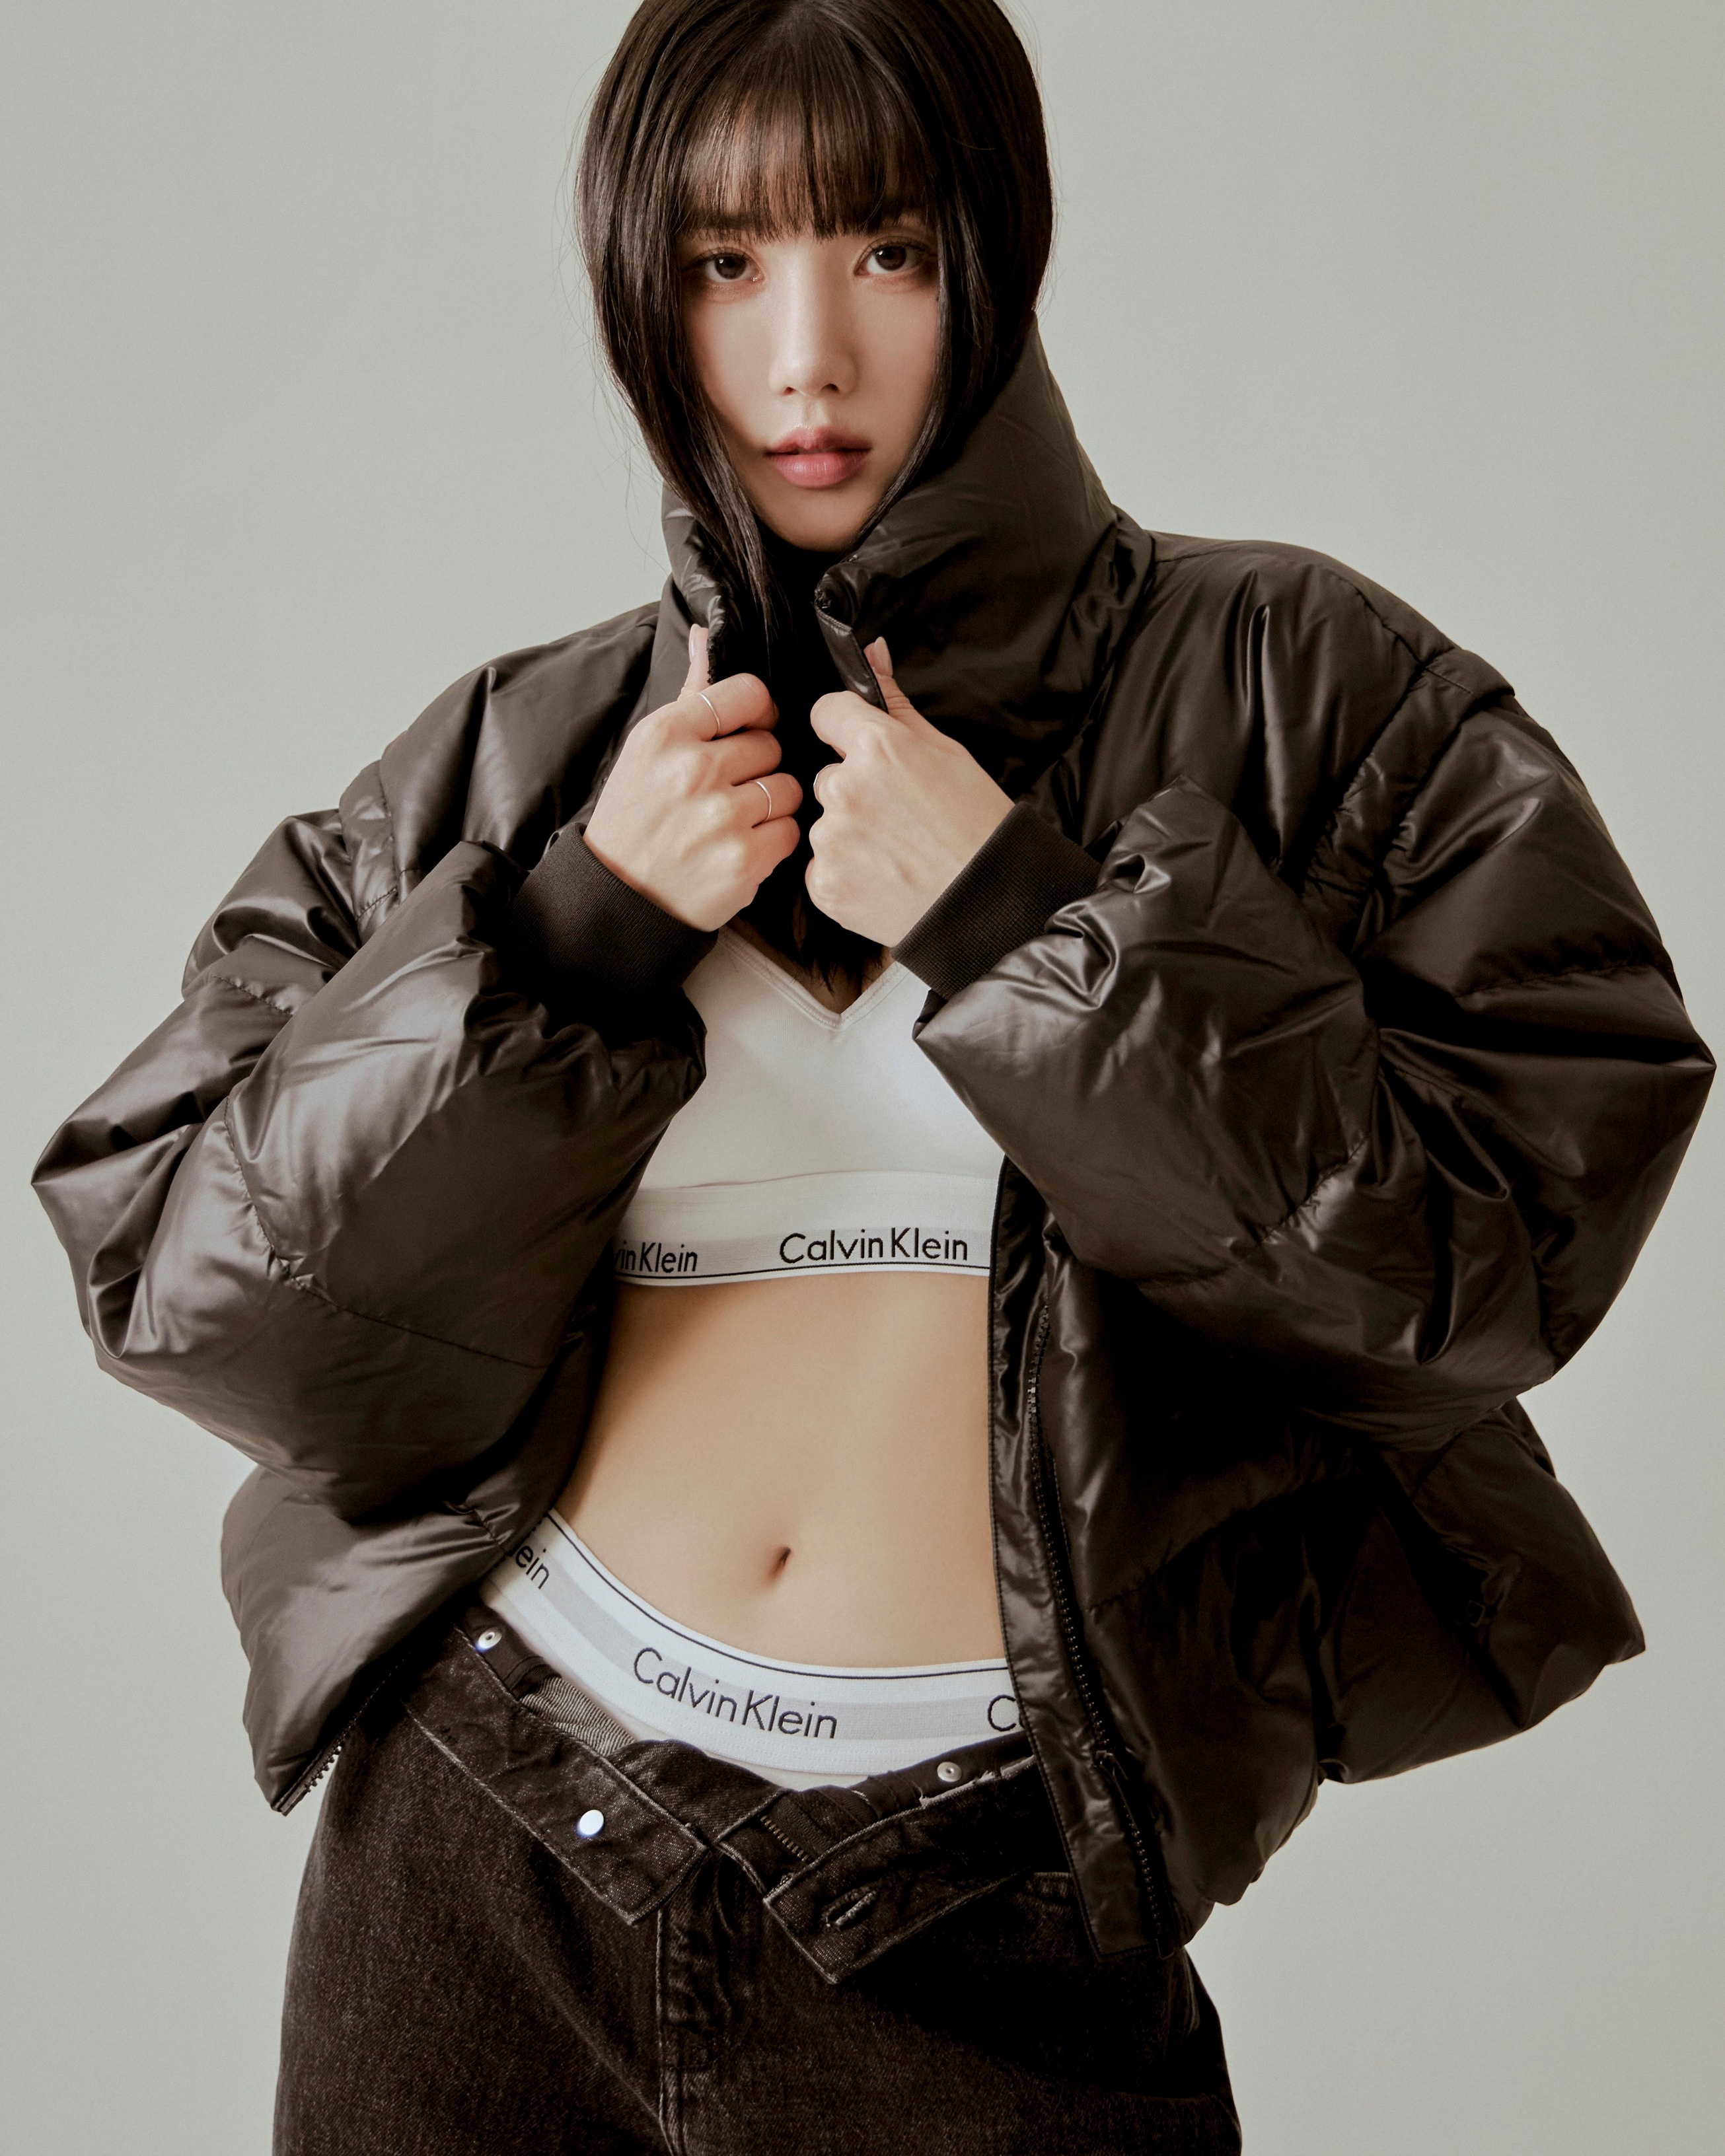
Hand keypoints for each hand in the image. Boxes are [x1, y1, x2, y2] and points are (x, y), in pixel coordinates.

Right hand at [583, 626, 802, 930]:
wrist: (617, 899)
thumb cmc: (636, 819)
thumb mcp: (648, 750)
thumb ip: (690, 695)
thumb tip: (707, 635)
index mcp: (667, 733)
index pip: (749, 693)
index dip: (758, 712)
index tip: (748, 730)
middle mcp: (692, 771)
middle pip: (771, 744)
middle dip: (759, 767)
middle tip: (731, 789)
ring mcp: (720, 817)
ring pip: (787, 788)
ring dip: (771, 805)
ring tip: (738, 820)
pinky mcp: (743, 860)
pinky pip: (789, 833)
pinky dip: (773, 843)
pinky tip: (743, 847)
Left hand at [805, 640, 1011, 944]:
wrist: (991, 906)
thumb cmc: (979, 828)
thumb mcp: (947, 752)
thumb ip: (895, 703)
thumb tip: (872, 651)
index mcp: (876, 747)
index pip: (826, 711)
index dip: (847, 729)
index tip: (867, 751)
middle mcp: (844, 789)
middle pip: (827, 774)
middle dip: (855, 789)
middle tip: (901, 816)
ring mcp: (831, 840)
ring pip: (824, 822)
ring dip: (849, 832)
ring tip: (897, 852)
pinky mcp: (824, 885)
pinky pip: (821, 865)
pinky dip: (846, 872)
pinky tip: (884, 877)